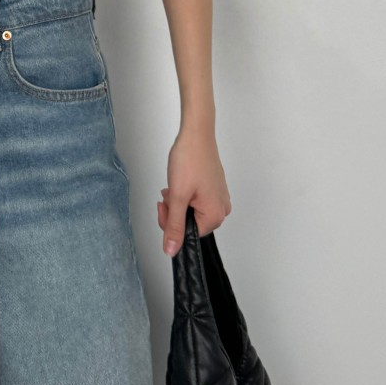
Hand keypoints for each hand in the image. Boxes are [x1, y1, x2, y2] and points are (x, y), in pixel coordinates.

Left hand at [156, 122, 230, 256]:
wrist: (196, 134)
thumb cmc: (189, 160)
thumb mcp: (177, 196)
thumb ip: (173, 225)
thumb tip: (171, 251)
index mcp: (215, 216)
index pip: (189, 234)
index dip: (171, 222)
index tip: (163, 205)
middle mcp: (222, 209)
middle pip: (191, 223)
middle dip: (174, 211)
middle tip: (167, 194)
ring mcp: (219, 198)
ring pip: (192, 211)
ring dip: (178, 202)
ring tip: (173, 185)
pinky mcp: (214, 188)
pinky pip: (197, 201)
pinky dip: (184, 195)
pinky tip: (180, 182)